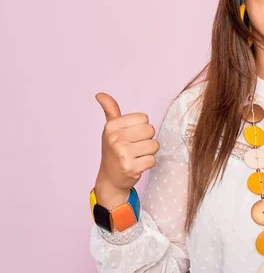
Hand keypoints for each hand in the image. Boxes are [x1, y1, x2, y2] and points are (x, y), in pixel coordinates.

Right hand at [94, 93, 158, 208]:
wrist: (110, 179)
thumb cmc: (114, 150)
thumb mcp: (111, 129)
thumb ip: (110, 110)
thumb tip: (100, 94)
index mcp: (112, 126)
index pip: (144, 118)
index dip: (142, 127)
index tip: (131, 136)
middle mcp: (115, 138)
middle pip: (151, 130)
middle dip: (147, 139)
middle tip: (135, 147)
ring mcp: (122, 153)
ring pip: (154, 145)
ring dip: (148, 152)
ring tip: (136, 156)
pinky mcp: (131, 167)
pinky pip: (153, 159)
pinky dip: (148, 163)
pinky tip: (137, 165)